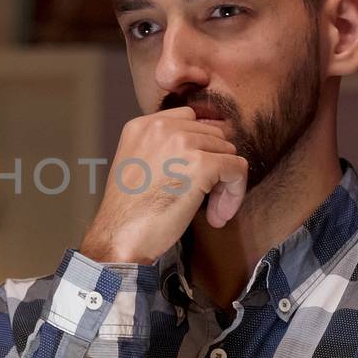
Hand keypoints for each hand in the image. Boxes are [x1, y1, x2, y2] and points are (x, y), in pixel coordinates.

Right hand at [79, 106, 248, 264]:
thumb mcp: (137, 164)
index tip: (197, 175)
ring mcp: (183, 143)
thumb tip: (205, 149)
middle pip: (213, 135)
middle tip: (205, 198)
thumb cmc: (129, 212)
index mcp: (143, 125)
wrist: (120, 237)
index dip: (200, 148)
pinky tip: (219, 214)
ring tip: (211, 210)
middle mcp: (162, 127)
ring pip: (228, 152)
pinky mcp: (202, 164)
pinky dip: (235, 192)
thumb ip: (163, 149)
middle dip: (215, 166)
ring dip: (225, 183)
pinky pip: (237, 169)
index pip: (190, 120)